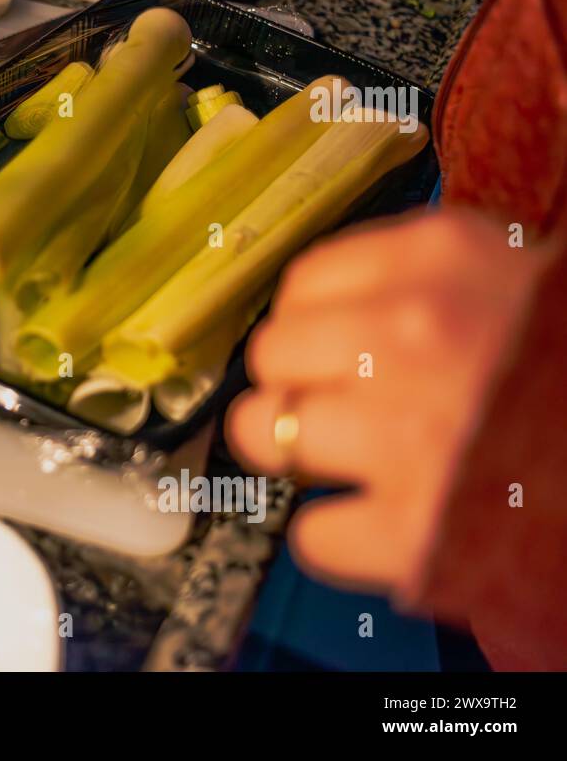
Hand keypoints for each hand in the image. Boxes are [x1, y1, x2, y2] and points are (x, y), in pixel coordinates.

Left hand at [225, 209, 549, 598]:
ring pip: (264, 434)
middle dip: (300, 384)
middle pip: (271, 356)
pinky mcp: (415, 531)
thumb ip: (440, 260)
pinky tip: (381, 521)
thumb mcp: (531, 268)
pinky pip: (312, 533)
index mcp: (440, 258)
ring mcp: (404, 433)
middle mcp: (406, 334)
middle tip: (342, 405)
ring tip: (353, 459)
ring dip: (302, 452)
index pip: (304, 283)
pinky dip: (337, 536)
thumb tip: (368, 264)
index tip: (333, 346)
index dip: (315, 323)